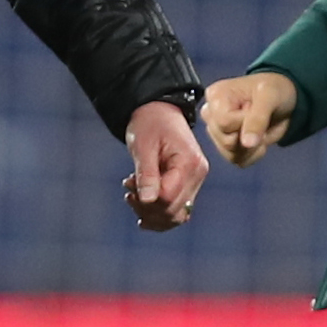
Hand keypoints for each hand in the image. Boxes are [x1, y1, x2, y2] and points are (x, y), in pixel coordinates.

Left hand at [122, 97, 208, 230]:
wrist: (158, 111)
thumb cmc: (149, 124)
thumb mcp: (143, 146)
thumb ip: (146, 174)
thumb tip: (147, 201)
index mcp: (189, 163)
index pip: (168, 197)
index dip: (146, 201)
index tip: (128, 187)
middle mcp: (198, 174)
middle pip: (173, 210)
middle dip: (146, 208)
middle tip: (128, 193)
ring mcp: (196, 181)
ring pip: (176, 215)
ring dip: (151, 214)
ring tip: (133, 197)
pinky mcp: (189, 184)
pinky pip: (177, 209)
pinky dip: (158, 212)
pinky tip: (142, 205)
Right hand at [202, 71, 296, 166]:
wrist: (283, 100)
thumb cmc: (273, 89)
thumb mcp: (269, 96)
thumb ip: (257, 118)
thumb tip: (246, 143)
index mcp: (216, 96)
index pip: (224, 123)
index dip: (244, 122)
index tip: (255, 110)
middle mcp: (211, 115)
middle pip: (226, 141)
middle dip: (249, 136)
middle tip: (261, 120)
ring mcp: (217, 132)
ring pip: (230, 154)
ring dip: (253, 148)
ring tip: (261, 130)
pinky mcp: (226, 146)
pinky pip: (237, 161)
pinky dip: (253, 155)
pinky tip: (259, 141)